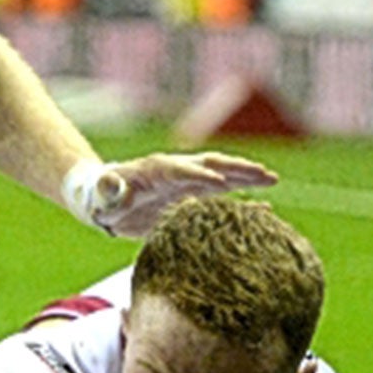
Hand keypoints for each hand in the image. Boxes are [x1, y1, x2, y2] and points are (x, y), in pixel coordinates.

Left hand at [89, 152, 277, 236]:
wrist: (106, 198)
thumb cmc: (102, 196)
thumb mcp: (101, 192)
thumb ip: (109, 188)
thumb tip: (109, 181)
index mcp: (156, 170)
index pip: (181, 170)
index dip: (199, 175)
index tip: (220, 183)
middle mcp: (178, 171)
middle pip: (211, 165)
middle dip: (236, 168)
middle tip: (264, 173)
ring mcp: (188, 183)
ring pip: (223, 176)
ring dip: (246, 176)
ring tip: (271, 179)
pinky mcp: (193, 196)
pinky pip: (222, 196)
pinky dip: (241, 201)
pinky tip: (263, 207)